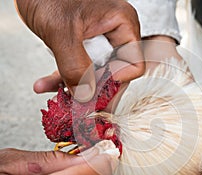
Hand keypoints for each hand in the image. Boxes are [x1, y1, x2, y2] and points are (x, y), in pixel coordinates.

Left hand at [15, 0, 143, 100]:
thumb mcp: (61, 31)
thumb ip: (74, 65)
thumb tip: (86, 96)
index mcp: (123, 23)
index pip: (134, 64)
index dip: (116, 82)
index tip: (95, 92)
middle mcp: (116, 33)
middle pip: (115, 73)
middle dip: (93, 90)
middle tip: (78, 104)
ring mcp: (101, 40)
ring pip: (95, 73)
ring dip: (73, 86)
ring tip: (54, 93)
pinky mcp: (84, 45)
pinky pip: (80, 67)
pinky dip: (63, 77)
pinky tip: (46, 84)